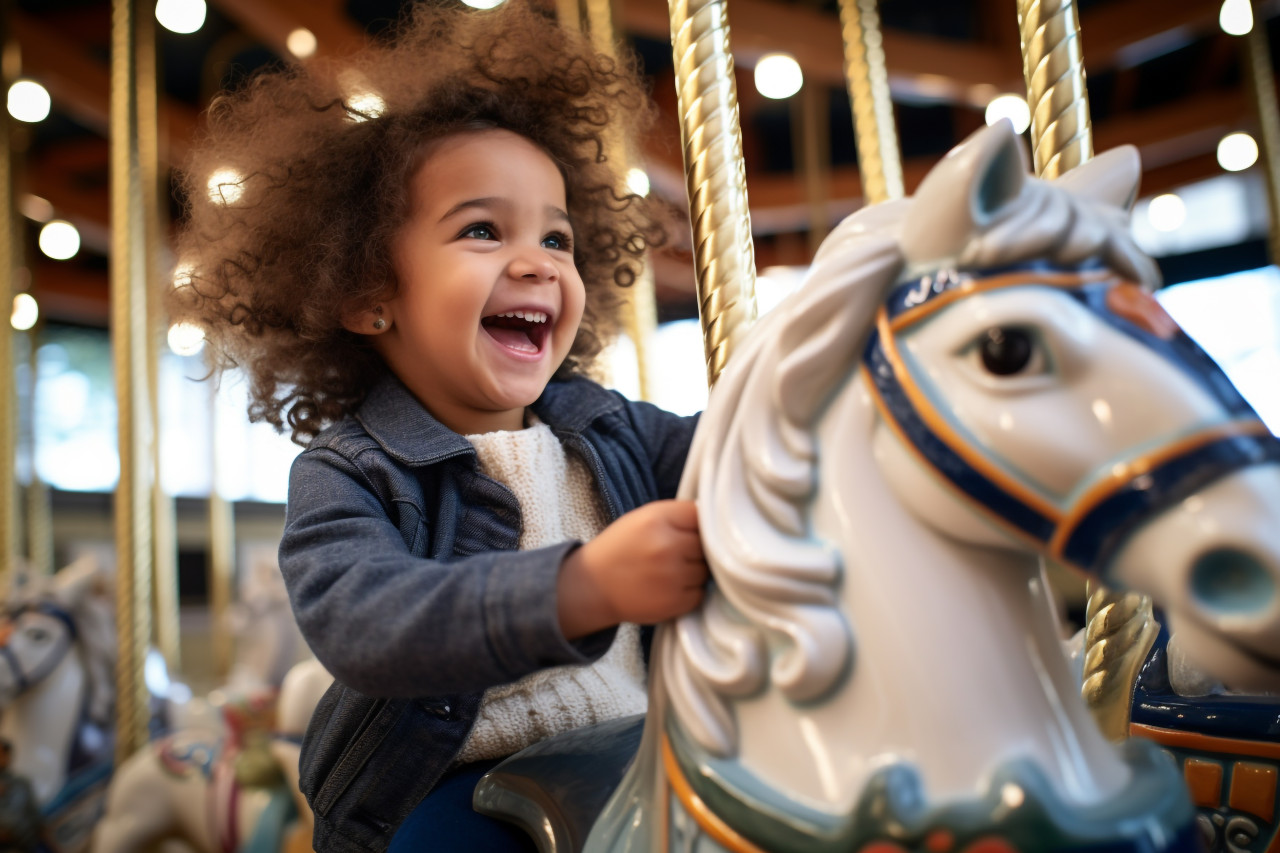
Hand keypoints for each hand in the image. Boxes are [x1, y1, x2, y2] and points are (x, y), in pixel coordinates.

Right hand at [557, 500, 707, 638]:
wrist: (592, 586)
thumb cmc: (620, 548)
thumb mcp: (643, 518)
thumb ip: (677, 515)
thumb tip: (717, 519)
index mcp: (657, 519)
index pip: (701, 514)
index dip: (699, 522)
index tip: (691, 529)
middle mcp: (666, 546)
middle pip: (708, 543)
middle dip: (698, 548)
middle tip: (679, 553)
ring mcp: (672, 576)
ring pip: (706, 570)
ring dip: (696, 571)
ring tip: (672, 571)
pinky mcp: (674, 602)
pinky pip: (700, 593)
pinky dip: (690, 592)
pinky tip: (670, 587)